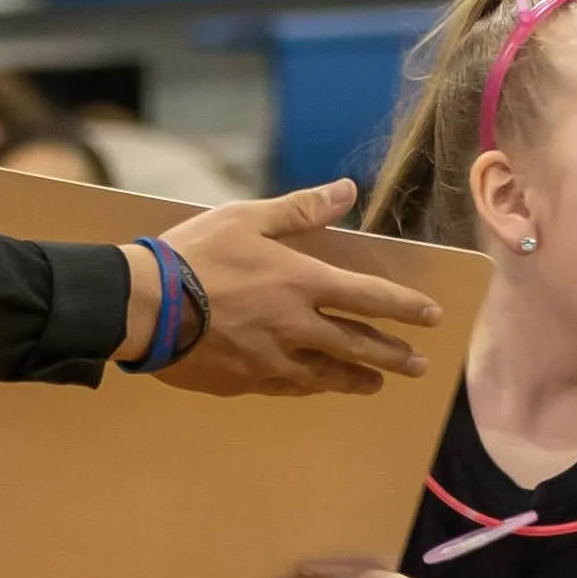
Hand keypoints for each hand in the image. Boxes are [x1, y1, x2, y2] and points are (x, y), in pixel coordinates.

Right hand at [124, 179, 441, 395]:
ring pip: (329, 374)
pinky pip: (291, 387)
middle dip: (393, 354)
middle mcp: (298, 326)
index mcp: (303, 282)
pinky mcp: (248, 381)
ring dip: (358, 377)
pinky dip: (312, 385)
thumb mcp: (248, 218)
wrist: (144, 307)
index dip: (405, 307)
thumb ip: (301, 209)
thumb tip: (347, 190)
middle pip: (359, 344)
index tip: (432, 317)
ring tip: (376, 384)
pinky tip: (318, 386)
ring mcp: (274, 359)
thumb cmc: (194, 255)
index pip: (370, 297)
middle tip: (418, 365)